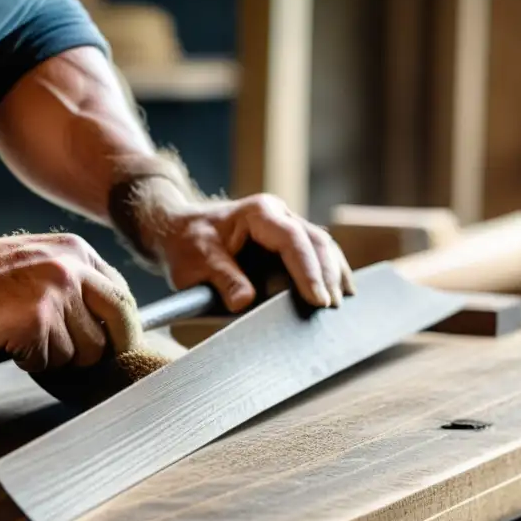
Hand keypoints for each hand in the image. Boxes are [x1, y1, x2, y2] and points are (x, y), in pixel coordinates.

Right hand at [0, 233, 140, 371]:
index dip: (123, 325)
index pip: (123, 296)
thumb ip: (77, 282)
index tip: (116, 341)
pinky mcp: (37, 324)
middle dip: (108, 348)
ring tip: (30, 338)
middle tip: (89, 359)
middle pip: (118, 324)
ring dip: (59, 356)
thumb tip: (111, 323)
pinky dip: (32, 361)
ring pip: (84, 351)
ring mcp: (56, 297)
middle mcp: (73, 272)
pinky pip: (51, 362)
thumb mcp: (43, 261)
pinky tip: (13, 343)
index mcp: (78, 253)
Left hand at [131, 180, 354, 311]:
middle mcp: (278, 214)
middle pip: (315, 241)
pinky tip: (340, 291)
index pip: (293, 240)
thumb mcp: (196, 263)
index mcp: (258, 213)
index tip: (317, 299)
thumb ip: (221, 279)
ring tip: (342, 303)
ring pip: (321, 245)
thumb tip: (245, 302)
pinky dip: (329, 271)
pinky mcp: (287, 241)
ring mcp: (286, 225)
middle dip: (328, 274)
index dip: (308, 270)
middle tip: (331, 307)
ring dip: (334, 273)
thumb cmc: (186, 244)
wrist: (178, 229)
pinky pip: (315, 253)